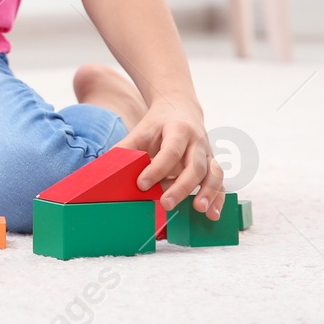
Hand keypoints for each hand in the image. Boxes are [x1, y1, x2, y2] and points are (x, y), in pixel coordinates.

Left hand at [116, 100, 223, 218]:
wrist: (180, 108)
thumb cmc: (157, 124)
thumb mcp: (141, 130)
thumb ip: (126, 149)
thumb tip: (103, 169)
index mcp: (178, 130)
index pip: (171, 151)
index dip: (157, 169)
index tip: (141, 184)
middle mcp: (197, 141)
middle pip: (194, 166)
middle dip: (182, 187)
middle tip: (166, 203)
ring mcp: (208, 153)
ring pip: (213, 174)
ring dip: (208, 193)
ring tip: (199, 209)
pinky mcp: (212, 163)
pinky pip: (219, 182)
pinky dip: (218, 198)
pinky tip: (212, 214)